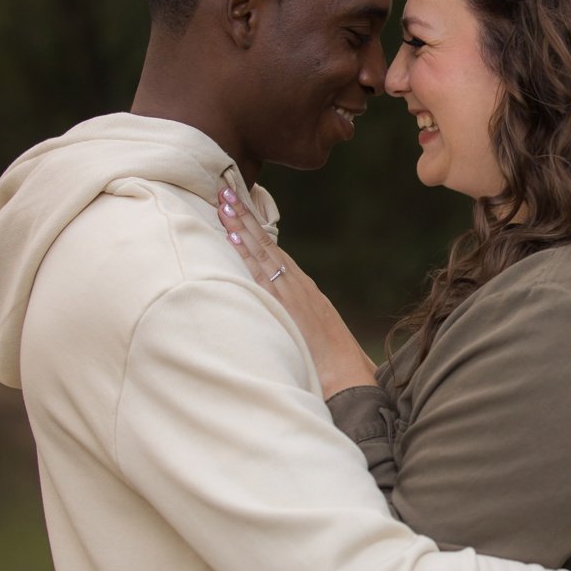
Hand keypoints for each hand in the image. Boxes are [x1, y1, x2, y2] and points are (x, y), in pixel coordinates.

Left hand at [215, 186, 377, 395]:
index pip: (274, 253)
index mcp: (304, 291)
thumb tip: (278, 322)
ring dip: (240, 226)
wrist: (348, 380)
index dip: (254, 230)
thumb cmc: (333, 366)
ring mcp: (291, 294)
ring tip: (222, 203)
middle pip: (266, 245)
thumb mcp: (312, 336)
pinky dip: (247, 253)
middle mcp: (298, 286)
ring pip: (261, 253)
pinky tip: (233, 236)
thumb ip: (294, 322)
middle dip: (244, 217)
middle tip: (223, 190)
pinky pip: (260, 274)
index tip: (238, 208)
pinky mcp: (285, 306)